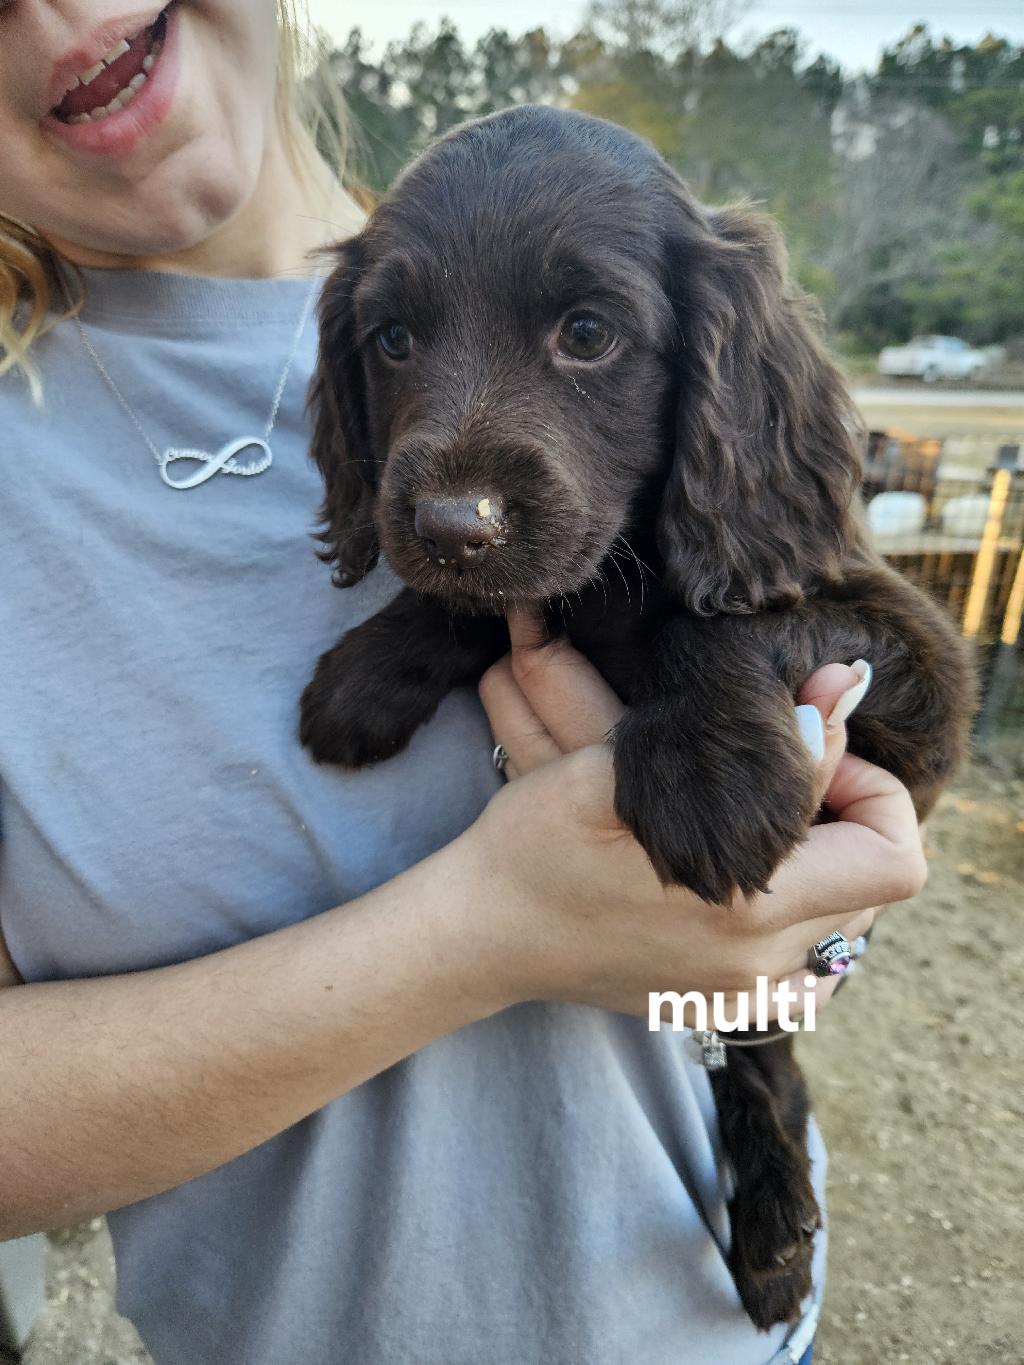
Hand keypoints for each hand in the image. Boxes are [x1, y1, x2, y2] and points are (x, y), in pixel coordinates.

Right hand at [468, 608, 924, 1018]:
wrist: (481, 931)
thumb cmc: (536, 842)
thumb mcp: (625, 770)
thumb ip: (741, 740)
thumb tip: (834, 693)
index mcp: (746, 906)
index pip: (892, 856)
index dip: (871, 788)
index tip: (811, 755)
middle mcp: (758, 966)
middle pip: (877, 892)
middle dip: (850, 824)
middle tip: (786, 782)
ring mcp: (740, 998)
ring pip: (848, 929)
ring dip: (828, 870)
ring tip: (766, 830)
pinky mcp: (718, 1009)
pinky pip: (806, 972)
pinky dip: (802, 925)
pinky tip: (752, 889)